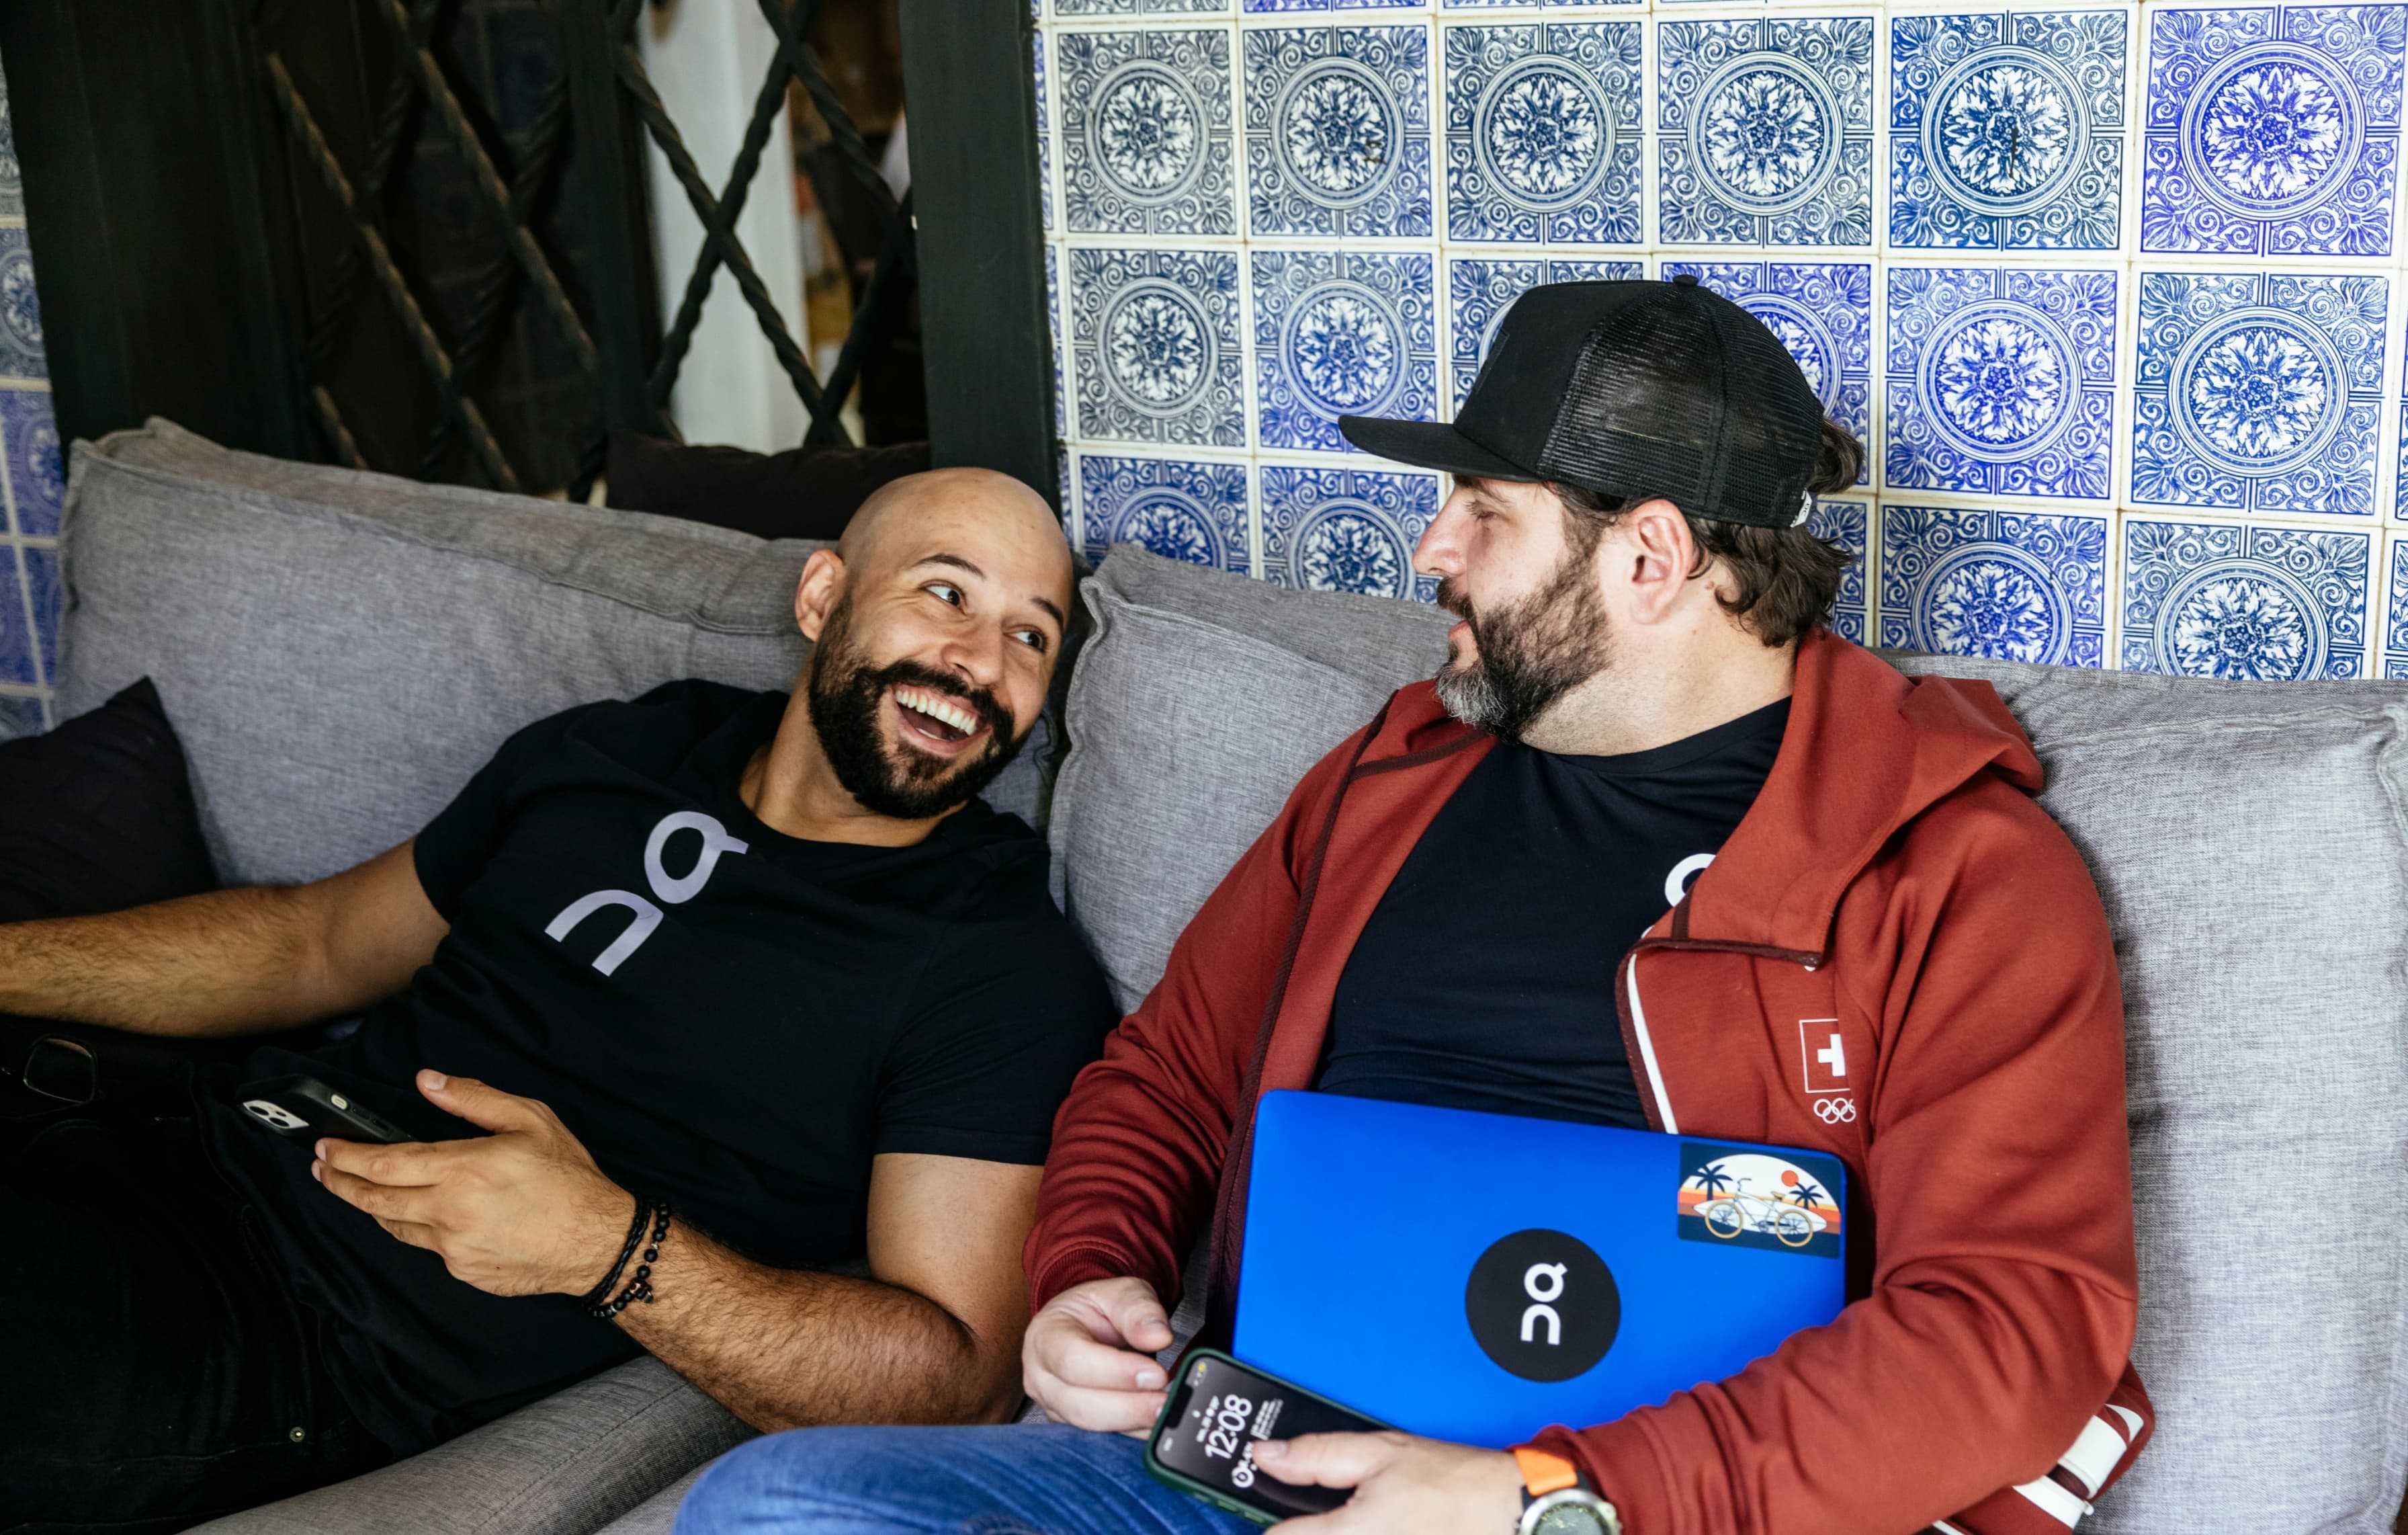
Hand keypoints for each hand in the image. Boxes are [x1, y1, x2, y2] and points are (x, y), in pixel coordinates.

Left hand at [311, 1069, 631, 1298]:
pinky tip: (425, 1213)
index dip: (345, 1155)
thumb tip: (429, 1082)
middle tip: (323, 1169)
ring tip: (361, 1189)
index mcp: (462, 1170)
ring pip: (394, 1226)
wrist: (597, 1242)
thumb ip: (474, 1099)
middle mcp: (449, 1212)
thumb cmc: (568, 1178)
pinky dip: (418, 1226)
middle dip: (340, 1182)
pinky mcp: (463, 1271)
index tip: (325, 1147)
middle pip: (374, 1199)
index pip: (383, 1163)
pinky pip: (427, 1246)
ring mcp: (453, 1247)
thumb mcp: (530, 1120)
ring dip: (371, 1205)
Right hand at [1021, 1276, 1173, 1432]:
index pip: (1073, 1361)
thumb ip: (1139, 1311)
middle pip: (1079, 1404)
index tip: (1156, 1374)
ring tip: (1165, 1412)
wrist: (1087, 1324)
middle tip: (1166, 1402)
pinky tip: (1155, 1424)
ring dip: (1132, 1424)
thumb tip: (1159, 1336)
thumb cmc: (1098, 1309)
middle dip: (1128, 1407)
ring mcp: (1054, 1405)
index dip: (1116, 1372)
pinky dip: (1131, 1433)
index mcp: (1045, 1337)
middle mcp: (1042, 1377)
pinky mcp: (1071, 1424)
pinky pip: (1100, 1437)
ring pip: (1089, 1427)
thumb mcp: (1121, 1294)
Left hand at [1251, 1432, 1524, 1533]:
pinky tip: (1381, 1529)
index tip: (1276, 1508)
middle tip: (1325, 1511)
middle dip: (1306, 1530)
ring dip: (1330, 1534)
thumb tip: (1269, 1455)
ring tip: (1364, 1516)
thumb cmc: (1458, 1485)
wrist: (1511, 1512)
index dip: (1272, 1521)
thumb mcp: (1381, 1452)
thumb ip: (1316, 1455)